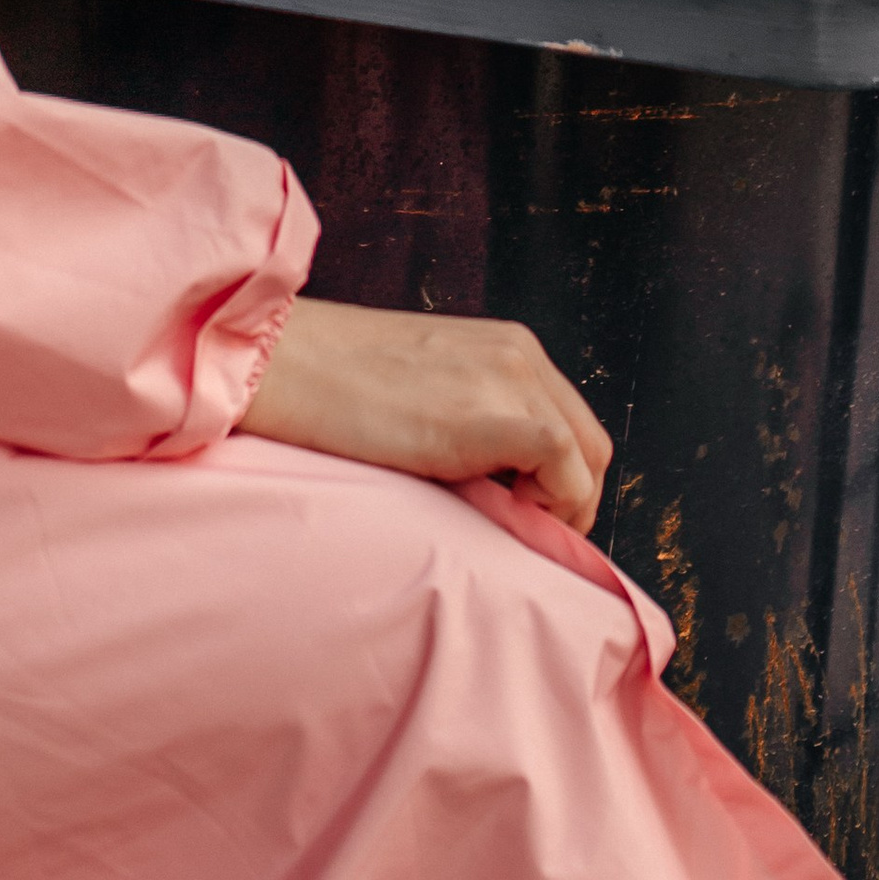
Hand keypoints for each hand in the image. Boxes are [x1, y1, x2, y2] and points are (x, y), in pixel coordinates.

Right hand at [239, 299, 612, 532]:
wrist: (284, 363)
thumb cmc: (336, 387)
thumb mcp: (426, 391)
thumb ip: (474, 420)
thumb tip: (503, 488)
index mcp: (506, 346)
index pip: (573, 423)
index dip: (561, 480)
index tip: (522, 514)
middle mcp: (520, 355)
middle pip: (593, 445)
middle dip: (571, 500)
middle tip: (521, 532)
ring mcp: (512, 380)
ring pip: (589, 461)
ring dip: (561, 507)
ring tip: (503, 524)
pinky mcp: (496, 414)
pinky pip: (565, 469)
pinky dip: (552, 505)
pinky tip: (499, 513)